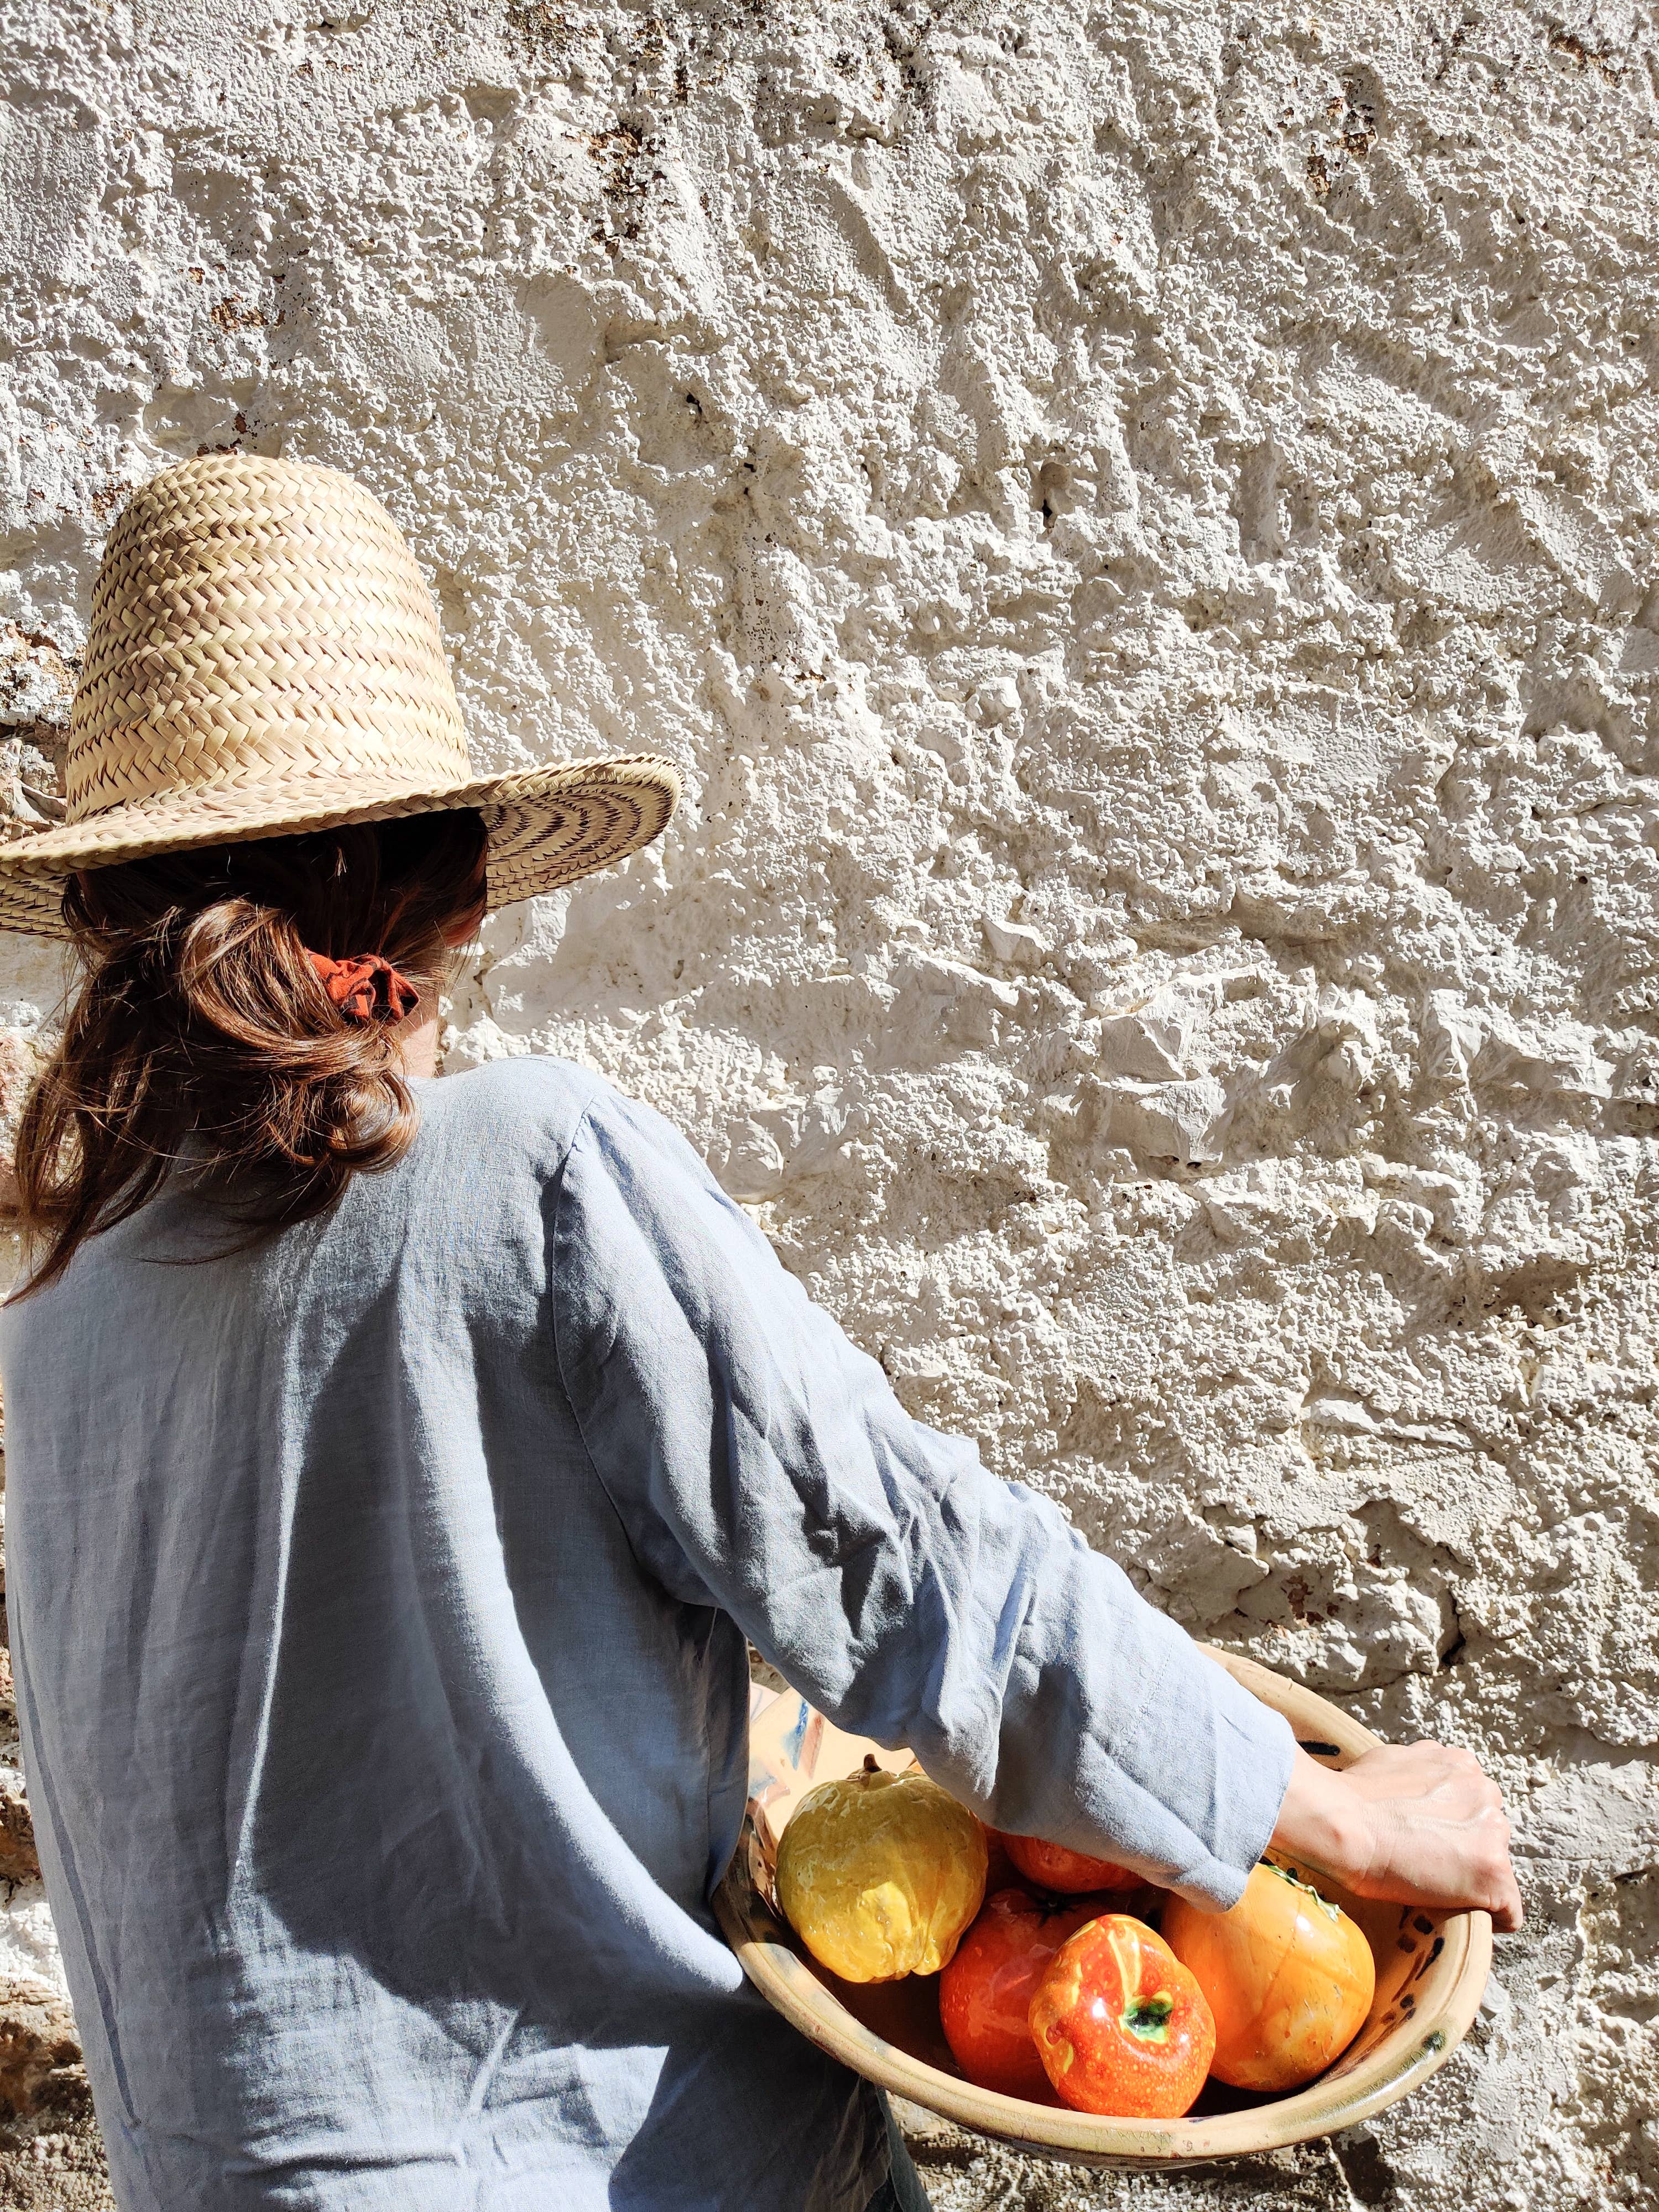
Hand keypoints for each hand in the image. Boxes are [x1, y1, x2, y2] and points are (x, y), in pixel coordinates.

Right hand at [1270, 1741, 1523, 1931]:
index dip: (1450, 1827)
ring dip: (1472, 1879)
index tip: (1428, 1841)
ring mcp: (1494, 1832)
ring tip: (1435, 1888)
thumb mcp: (1393, 1761)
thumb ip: (1421, 1772)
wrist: (1344, 1824)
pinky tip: (1462, 1916)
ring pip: (1497, 1869)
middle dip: (1464, 1849)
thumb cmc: (1353, 1796)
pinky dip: (1491, 1918)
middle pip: (1489, 1833)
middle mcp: (1485, 1791)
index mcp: (1462, 1764)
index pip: (1473, 1804)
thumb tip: (1418, 1784)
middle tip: (1426, 1863)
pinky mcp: (1494, 1872)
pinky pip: (1509, 1911)